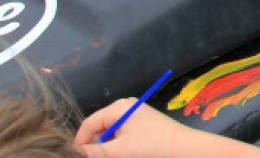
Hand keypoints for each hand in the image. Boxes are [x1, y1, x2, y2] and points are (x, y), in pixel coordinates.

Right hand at [75, 99, 259, 157]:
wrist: (183, 148)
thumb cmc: (151, 146)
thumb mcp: (118, 150)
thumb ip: (95, 152)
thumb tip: (77, 152)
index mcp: (119, 107)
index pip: (89, 123)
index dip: (80, 142)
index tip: (75, 157)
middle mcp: (126, 106)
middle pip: (99, 127)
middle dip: (94, 145)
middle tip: (94, 157)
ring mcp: (135, 114)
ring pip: (110, 132)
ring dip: (107, 147)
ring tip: (112, 156)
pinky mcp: (143, 123)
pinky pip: (122, 134)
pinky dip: (118, 146)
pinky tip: (121, 154)